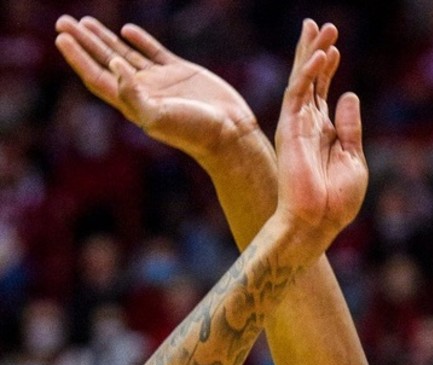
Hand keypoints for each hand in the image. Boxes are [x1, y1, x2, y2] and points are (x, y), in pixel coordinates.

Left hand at [54, 15, 260, 164]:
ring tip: (85, 22)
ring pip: (126, 54)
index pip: (96, 76)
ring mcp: (162, 81)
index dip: (77, 57)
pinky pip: (155, 53)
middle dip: (83, 42)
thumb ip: (132, 93)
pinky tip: (128, 31)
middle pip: (105, 62)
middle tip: (63, 22)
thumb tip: (113, 64)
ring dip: (105, 38)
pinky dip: (141, 40)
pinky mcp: (181, 73)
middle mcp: (143, 91)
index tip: (61, 37)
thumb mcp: (158, 116)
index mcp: (132, 103)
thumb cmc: (194, 131)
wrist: (230, 134)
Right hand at [274, 20, 366, 238]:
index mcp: (323, 133)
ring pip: (302, 80)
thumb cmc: (336, 201)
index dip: (327, 69)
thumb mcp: (353, 159)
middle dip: (314, 51)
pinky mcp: (290, 130)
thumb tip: (349, 94)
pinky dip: (308, 74)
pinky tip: (320, 55)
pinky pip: (298, 95)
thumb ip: (350, 127)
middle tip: (321, 25)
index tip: (334, 48)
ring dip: (311, 53)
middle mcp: (307, 125)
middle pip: (309, 80)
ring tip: (320, 28)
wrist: (317, 222)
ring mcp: (296, 125)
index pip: (323, 93)